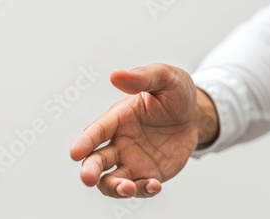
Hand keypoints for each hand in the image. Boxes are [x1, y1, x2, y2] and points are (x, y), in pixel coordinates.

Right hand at [70, 63, 217, 197]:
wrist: (194, 115)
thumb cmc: (175, 92)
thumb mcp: (165, 78)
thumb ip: (142, 78)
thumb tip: (116, 75)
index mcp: (118, 118)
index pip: (96, 131)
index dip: (84, 141)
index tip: (75, 153)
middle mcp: (119, 142)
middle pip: (96, 160)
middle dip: (90, 171)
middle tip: (89, 179)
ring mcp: (132, 161)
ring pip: (112, 180)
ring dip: (115, 188)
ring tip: (129, 188)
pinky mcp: (148, 174)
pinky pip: (140, 188)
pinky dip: (143, 191)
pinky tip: (155, 185)